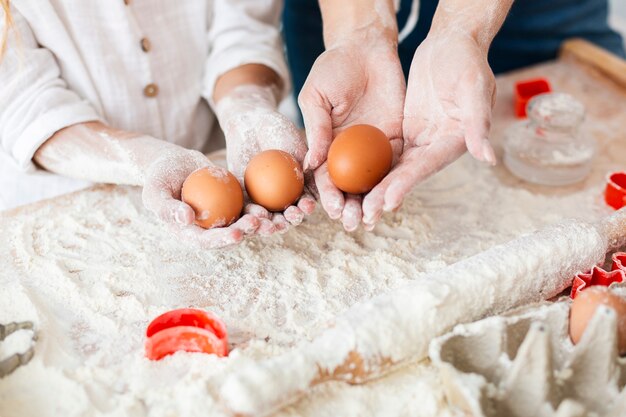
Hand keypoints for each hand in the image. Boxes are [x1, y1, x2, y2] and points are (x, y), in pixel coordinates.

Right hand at [142, 147, 260, 247]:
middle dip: (245, 232)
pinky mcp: (232, 203)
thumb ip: (166, 208)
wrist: (172, 163)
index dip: (222, 240)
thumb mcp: (154, 193)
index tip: (236, 234)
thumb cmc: (158, 178)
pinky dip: (257, 206)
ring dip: (256, 223)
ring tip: (268, 217)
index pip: (207, 241)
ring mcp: (222, 216)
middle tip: (257, 224)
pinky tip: (269, 202)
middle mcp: (208, 229)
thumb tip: (187, 219)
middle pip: (229, 234)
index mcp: (189, 233)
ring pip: (241, 222)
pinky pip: (246, 206)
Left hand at [216, 85, 315, 234]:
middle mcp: (286, 200)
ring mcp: (266, 201)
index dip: (307, 208)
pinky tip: (253, 217)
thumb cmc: (280, 131)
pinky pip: (248, 212)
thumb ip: (310, 166)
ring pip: (269, 219)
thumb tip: (324, 185)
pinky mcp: (246, 200)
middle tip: (288, 218)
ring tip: (271, 225)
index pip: (307, 203)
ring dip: (271, 226)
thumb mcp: (297, 147)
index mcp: (303, 190)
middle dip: (289, 221)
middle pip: (289, 217)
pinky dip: (251, 217)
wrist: (251, 124)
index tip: (306, 206)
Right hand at [298, 40, 404, 230]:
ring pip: (373, 181)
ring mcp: (373, 146)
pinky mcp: (396, 137)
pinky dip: (395, 181)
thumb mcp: (317, 97)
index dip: (328, 195)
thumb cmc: (333, 68)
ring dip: (372, 201)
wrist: (365, 47)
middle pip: (350, 186)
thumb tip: (311, 164)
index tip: (332, 210)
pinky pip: (396, 162)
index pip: (326, 177)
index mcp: (326, 145)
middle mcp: (349, 151)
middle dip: (351, 206)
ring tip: (373, 218)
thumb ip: (316, 129)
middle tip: (353, 222)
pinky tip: (395, 197)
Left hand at [362, 33, 496, 225]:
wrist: (451, 43)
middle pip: (406, 175)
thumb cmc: (467, 61)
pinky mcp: (405, 131)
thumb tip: (488, 157)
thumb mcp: (474, 88)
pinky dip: (370, 166)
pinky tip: (352, 179)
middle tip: (364, 217)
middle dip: (385, 196)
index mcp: (453, 141)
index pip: (425, 167)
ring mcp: (419, 140)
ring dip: (375, 188)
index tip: (386, 202)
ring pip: (393, 168)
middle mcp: (435, 146)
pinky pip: (385, 152)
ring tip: (355, 209)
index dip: (405, 185)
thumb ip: (478, 123)